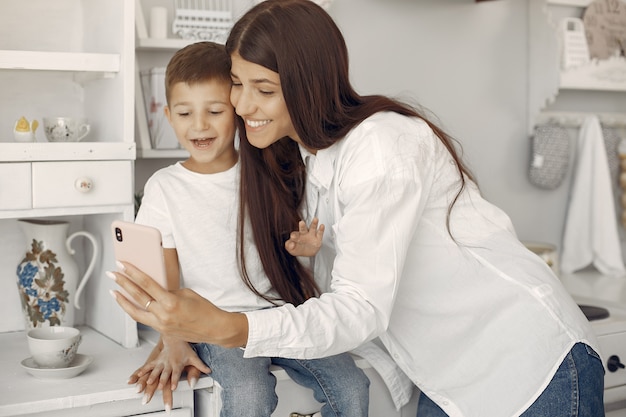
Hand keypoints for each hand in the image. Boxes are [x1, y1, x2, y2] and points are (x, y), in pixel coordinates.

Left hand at [108, 263, 247, 347]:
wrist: (214, 329)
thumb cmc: (205, 309)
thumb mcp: (186, 293)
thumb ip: (168, 291)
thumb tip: (154, 288)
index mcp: (171, 302)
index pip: (147, 284)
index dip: (132, 273)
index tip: (122, 265)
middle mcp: (163, 315)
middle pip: (137, 297)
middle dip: (123, 284)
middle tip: (113, 275)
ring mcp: (161, 325)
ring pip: (135, 313)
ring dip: (122, 301)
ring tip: (114, 292)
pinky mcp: (162, 332)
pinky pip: (144, 319)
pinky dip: (135, 310)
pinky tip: (130, 304)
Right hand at [129, 336, 209, 409]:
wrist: (174, 336)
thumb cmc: (184, 348)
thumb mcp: (194, 357)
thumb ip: (200, 366)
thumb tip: (208, 371)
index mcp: (177, 364)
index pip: (177, 373)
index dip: (175, 380)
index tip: (174, 387)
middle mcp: (168, 364)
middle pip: (164, 375)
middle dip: (161, 384)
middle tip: (158, 390)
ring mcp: (160, 362)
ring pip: (154, 372)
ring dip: (149, 379)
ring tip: (144, 386)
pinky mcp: (155, 361)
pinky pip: (146, 367)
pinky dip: (140, 373)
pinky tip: (134, 378)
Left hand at [284, 218, 324, 256]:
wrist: (307, 252)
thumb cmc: (298, 248)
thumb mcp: (292, 249)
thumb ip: (289, 246)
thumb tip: (291, 244)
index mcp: (296, 236)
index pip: (295, 234)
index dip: (294, 235)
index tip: (293, 236)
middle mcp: (304, 233)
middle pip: (303, 229)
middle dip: (302, 226)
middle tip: (301, 222)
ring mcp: (311, 235)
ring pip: (312, 228)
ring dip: (314, 223)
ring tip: (315, 219)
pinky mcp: (318, 238)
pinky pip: (320, 233)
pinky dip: (321, 229)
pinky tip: (322, 226)